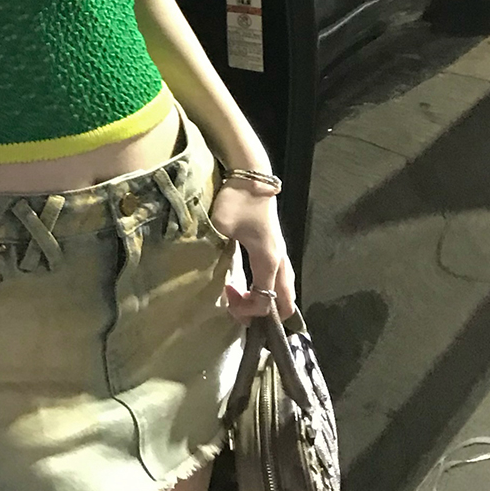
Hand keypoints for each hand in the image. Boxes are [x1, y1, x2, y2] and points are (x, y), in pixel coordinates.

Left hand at [210, 175, 295, 323]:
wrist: (252, 175)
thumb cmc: (237, 200)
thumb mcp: (220, 226)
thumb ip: (214, 250)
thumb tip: (204, 269)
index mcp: (269, 260)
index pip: (265, 301)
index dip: (247, 310)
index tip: (226, 298)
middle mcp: (280, 261)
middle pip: (285, 301)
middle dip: (266, 315)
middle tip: (242, 313)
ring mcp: (281, 253)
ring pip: (285, 289)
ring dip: (270, 302)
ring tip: (247, 303)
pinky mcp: (276, 246)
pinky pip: (280, 278)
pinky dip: (270, 289)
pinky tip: (253, 286)